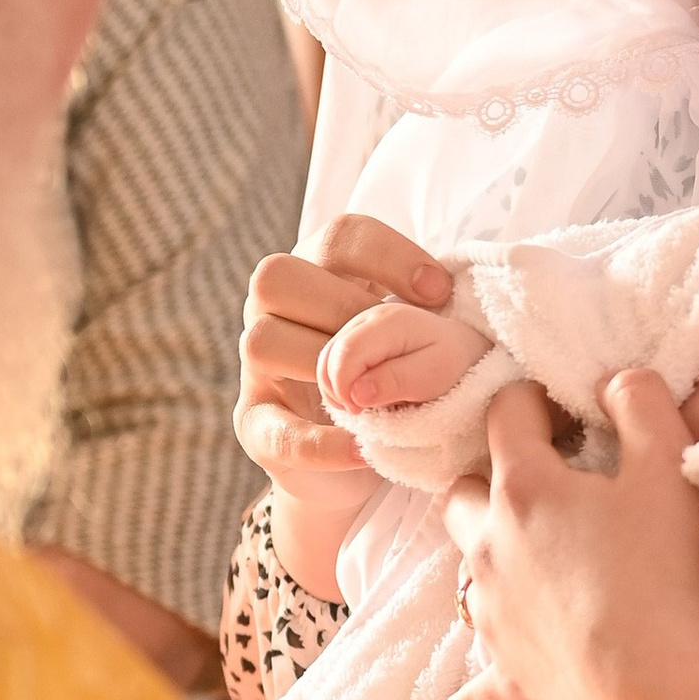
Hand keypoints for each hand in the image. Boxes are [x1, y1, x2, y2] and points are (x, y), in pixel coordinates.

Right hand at [236, 215, 453, 500]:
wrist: (358, 463)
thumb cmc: (391, 380)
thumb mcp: (411, 339)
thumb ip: (420, 309)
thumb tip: (443, 291)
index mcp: (318, 275)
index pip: (339, 236)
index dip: (389, 255)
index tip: (440, 293)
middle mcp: (273, 312)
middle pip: (277, 275)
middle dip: (344, 305)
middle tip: (396, 342)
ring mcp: (257, 369)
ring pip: (262, 342)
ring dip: (324, 365)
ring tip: (372, 397)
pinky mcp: (256, 427)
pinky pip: (276, 428)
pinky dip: (322, 442)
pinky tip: (364, 449)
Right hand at [316, 298, 489, 419]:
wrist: (462, 351)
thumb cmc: (453, 365)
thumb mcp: (434, 375)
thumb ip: (396, 381)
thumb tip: (356, 395)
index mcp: (386, 320)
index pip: (345, 356)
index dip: (345, 390)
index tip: (362, 411)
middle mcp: (364, 316)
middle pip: (326, 358)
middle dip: (336, 391)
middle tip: (362, 411)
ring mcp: (353, 326)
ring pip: (323, 363)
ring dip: (336, 391)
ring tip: (365, 407)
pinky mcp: (349, 339)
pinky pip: (327, 366)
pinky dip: (337, 387)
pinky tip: (359, 397)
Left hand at [440, 370, 698, 699]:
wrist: (668, 686)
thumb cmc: (670, 569)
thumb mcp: (671, 463)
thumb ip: (640, 403)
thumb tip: (614, 381)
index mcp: (523, 487)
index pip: (506, 414)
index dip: (536, 400)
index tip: (568, 408)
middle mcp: (489, 547)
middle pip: (462, 493)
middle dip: (492, 476)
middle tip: (546, 479)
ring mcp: (493, 615)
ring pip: (464, 572)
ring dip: (489, 556)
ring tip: (534, 557)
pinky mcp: (511, 675)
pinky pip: (476, 687)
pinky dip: (474, 690)